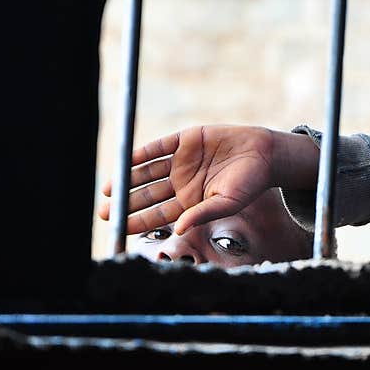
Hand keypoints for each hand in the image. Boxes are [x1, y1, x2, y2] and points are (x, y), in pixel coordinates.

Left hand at [100, 125, 317, 235]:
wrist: (265, 154)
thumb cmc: (250, 184)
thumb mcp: (227, 203)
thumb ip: (202, 214)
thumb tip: (178, 229)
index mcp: (190, 202)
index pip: (158, 215)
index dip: (137, 221)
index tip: (118, 227)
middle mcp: (181, 183)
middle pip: (147, 195)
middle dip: (125, 203)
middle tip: (104, 212)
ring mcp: (181, 161)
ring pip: (148, 172)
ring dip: (127, 179)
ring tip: (108, 190)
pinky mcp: (185, 140)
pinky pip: (159, 147)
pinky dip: (142, 153)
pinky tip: (126, 160)